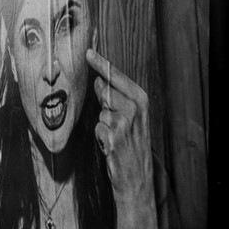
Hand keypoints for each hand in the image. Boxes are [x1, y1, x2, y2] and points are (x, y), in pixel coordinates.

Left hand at [86, 49, 156, 228]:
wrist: (137, 176)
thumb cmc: (133, 144)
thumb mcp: (132, 117)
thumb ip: (116, 97)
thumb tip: (98, 80)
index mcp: (141, 99)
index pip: (115, 75)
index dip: (100, 63)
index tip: (88, 52)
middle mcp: (134, 107)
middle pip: (104, 90)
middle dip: (102, 100)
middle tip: (114, 118)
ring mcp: (124, 121)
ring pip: (99, 111)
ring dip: (102, 123)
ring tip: (115, 136)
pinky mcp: (113, 135)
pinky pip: (97, 127)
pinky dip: (100, 136)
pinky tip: (111, 145)